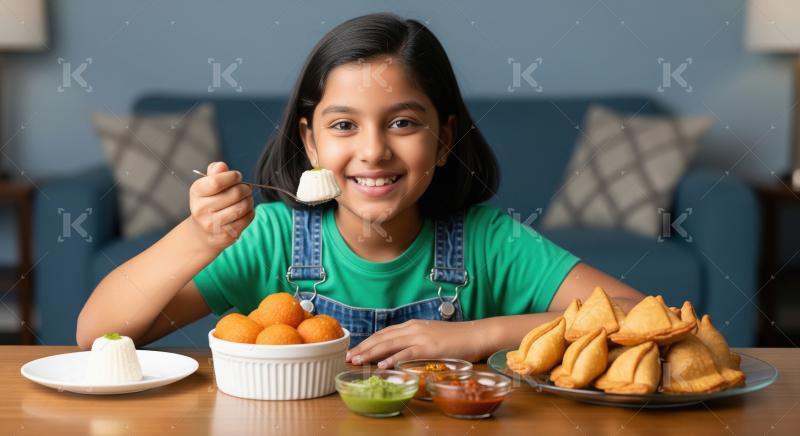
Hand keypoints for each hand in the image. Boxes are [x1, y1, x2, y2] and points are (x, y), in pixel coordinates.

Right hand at [188, 161, 254, 251]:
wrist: (202, 231)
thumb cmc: (209, 202)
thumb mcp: (207, 185)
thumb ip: (215, 173)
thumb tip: (221, 166)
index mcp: (196, 192)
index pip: (217, 182)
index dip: (232, 177)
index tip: (237, 176)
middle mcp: (201, 209)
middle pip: (235, 194)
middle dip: (245, 188)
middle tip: (246, 188)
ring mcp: (213, 224)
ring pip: (243, 207)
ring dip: (249, 200)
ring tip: (246, 198)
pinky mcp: (226, 234)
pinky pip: (247, 218)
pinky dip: (250, 211)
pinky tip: (245, 210)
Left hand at [345, 319, 491, 368]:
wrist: (477, 334)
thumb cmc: (457, 338)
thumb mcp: (431, 336)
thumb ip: (416, 342)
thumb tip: (401, 353)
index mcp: (412, 325)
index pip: (384, 333)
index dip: (368, 342)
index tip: (354, 350)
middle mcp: (413, 328)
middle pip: (382, 338)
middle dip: (363, 348)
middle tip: (348, 357)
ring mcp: (421, 337)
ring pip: (389, 344)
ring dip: (371, 353)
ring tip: (357, 361)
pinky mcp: (429, 347)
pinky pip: (406, 353)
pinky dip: (392, 359)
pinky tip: (381, 365)